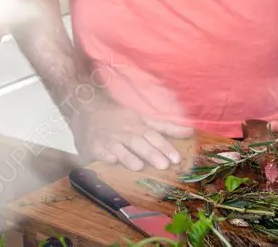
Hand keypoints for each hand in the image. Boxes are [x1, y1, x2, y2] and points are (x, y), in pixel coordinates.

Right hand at [70, 98, 193, 170]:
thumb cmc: (120, 118)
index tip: (176, 159)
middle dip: (150, 153)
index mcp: (137, 125)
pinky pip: (100, 151)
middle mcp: (124, 132)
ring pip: (119, 148)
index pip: (153, 135)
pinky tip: (111, 160)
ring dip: (128, 156)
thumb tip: (190, 131)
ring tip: (138, 167)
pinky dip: (105, 155)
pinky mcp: (95, 146)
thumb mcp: (142, 119)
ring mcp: (109, 139)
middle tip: (163, 165)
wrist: (87, 110)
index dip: (164, 147)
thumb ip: (165, 127)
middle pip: (138, 142)